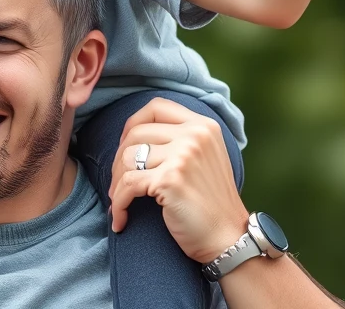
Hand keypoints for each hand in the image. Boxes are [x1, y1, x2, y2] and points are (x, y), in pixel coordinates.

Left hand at [107, 98, 248, 263]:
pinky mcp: (170, 180)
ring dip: (116, 183)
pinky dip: (118, 204)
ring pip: (127, 157)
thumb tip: (131, 133)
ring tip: (120, 200)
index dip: (133, 123)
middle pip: (136, 132)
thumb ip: (180, 138)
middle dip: (119, 159)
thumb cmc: (210, 202)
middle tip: (119, 182)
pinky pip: (128, 184)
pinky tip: (120, 219)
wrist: (228, 238)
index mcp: (203, 125)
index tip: (125, 145)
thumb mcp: (205, 157)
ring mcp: (184, 155)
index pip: (156, 107)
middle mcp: (195, 135)